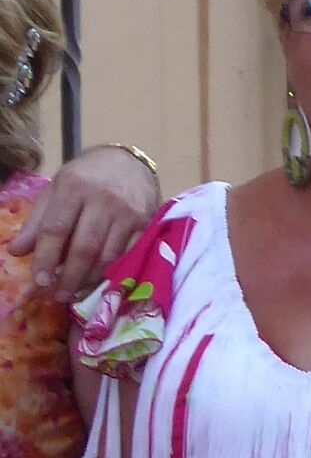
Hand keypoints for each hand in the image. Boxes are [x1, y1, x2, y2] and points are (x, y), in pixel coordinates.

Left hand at [15, 145, 160, 298]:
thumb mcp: (57, 189)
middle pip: (84, 248)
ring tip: (76, 290)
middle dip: (69, 277)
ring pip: (108, 257)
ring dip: (90, 279)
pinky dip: (112, 272)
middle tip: (58, 295)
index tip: (40, 281)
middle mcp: (103, 199)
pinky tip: (100, 279)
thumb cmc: (87, 177)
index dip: (46, 259)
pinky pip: (128, 256)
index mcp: (73, 187)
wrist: (129, 161)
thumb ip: (38, 221)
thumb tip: (17, 251)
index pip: (56, 229)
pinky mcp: (146, 223)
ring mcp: (128, 212)